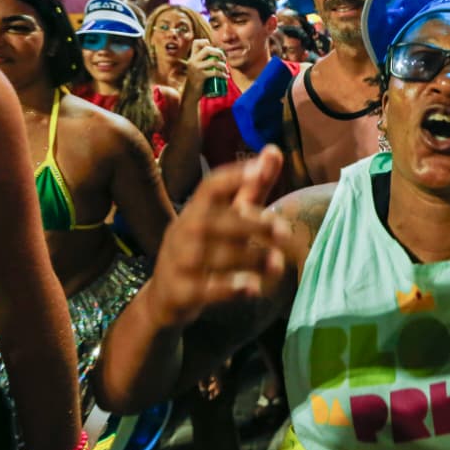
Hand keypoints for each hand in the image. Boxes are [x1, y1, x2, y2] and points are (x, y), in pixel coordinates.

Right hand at [141, 149, 290, 330]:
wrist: (165, 298)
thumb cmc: (203, 249)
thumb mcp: (224, 218)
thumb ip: (251, 188)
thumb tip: (274, 150)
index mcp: (195, 210)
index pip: (210, 186)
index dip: (233, 176)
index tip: (259, 169)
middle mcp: (183, 232)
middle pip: (215, 222)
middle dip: (252, 225)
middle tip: (285, 232)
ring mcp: (178, 262)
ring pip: (214, 256)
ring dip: (250, 258)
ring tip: (278, 265)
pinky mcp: (180, 292)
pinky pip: (204, 289)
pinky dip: (229, 288)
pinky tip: (254, 288)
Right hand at [181, 38, 226, 92]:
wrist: (190, 93)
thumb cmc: (197, 80)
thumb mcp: (196, 67)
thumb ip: (203, 61)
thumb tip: (218, 55)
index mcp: (192, 57)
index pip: (196, 42)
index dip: (205, 42)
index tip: (214, 49)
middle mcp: (193, 61)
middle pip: (207, 49)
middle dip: (219, 52)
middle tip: (224, 59)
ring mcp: (196, 68)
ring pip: (213, 61)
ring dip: (223, 65)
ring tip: (226, 70)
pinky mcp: (200, 76)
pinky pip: (215, 73)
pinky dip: (223, 74)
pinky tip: (226, 77)